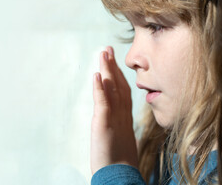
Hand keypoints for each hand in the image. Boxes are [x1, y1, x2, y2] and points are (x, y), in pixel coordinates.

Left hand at [90, 46, 137, 174]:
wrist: (120, 175)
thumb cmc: (120, 160)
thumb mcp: (121, 138)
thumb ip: (121, 125)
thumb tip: (121, 117)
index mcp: (124, 117)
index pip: (123, 91)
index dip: (118, 75)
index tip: (114, 61)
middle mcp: (121, 114)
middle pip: (118, 85)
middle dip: (113, 66)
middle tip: (108, 49)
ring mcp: (115, 117)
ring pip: (112, 89)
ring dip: (107, 70)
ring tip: (104, 53)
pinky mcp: (105, 124)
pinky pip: (103, 103)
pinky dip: (100, 88)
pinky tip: (97, 75)